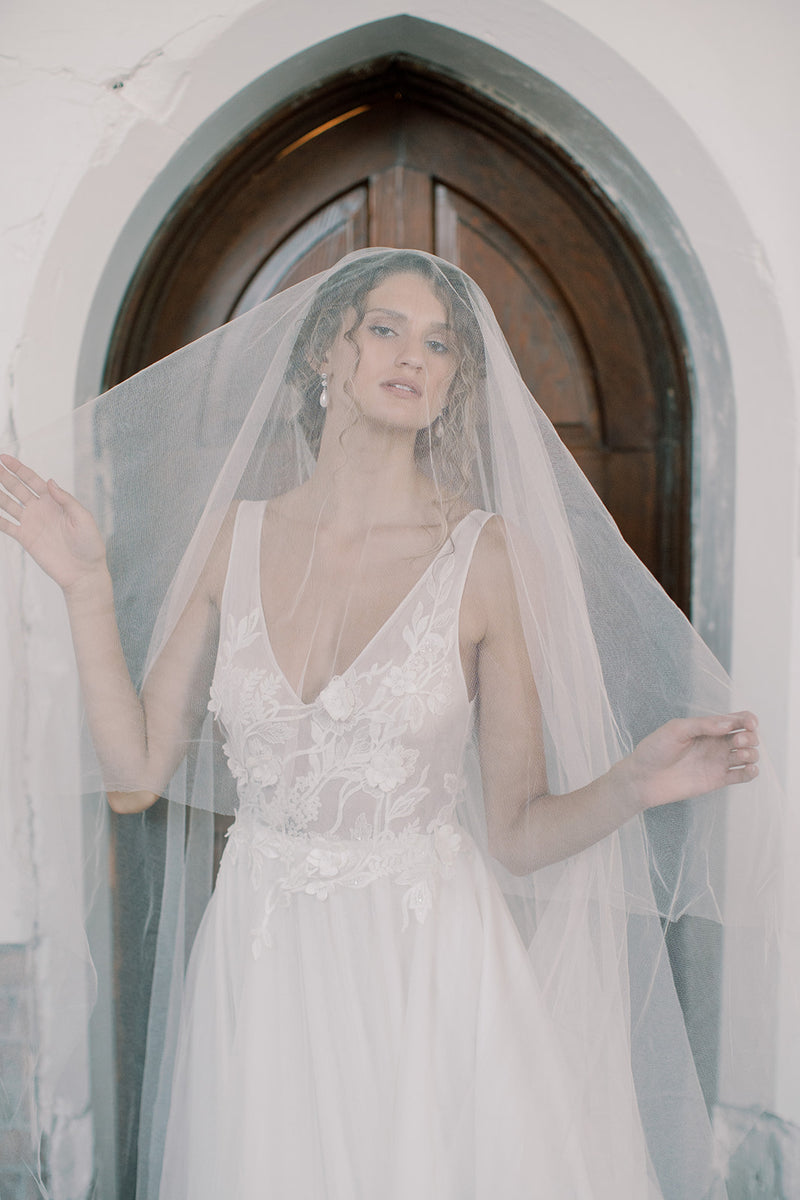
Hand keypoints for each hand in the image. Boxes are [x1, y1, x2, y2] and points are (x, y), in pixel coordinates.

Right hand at [0, 453, 107, 594]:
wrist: (84, 572)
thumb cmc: (89, 544)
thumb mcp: (83, 518)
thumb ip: (66, 500)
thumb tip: (50, 481)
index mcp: (55, 501)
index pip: (33, 480)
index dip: (18, 469)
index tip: (4, 458)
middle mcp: (41, 509)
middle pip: (17, 488)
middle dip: (4, 476)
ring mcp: (31, 523)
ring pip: (8, 504)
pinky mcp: (25, 538)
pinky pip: (6, 525)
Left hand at [623, 712, 759, 809]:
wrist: (642, 778)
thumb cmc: (654, 749)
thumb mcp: (676, 729)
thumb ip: (702, 725)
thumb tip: (728, 724)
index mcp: (707, 728)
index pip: (736, 720)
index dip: (748, 720)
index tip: (749, 724)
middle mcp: (715, 743)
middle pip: (746, 737)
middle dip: (750, 737)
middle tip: (737, 742)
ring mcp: (717, 762)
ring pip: (748, 755)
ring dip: (752, 753)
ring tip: (740, 755)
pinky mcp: (717, 780)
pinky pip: (742, 776)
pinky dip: (751, 772)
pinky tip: (749, 769)